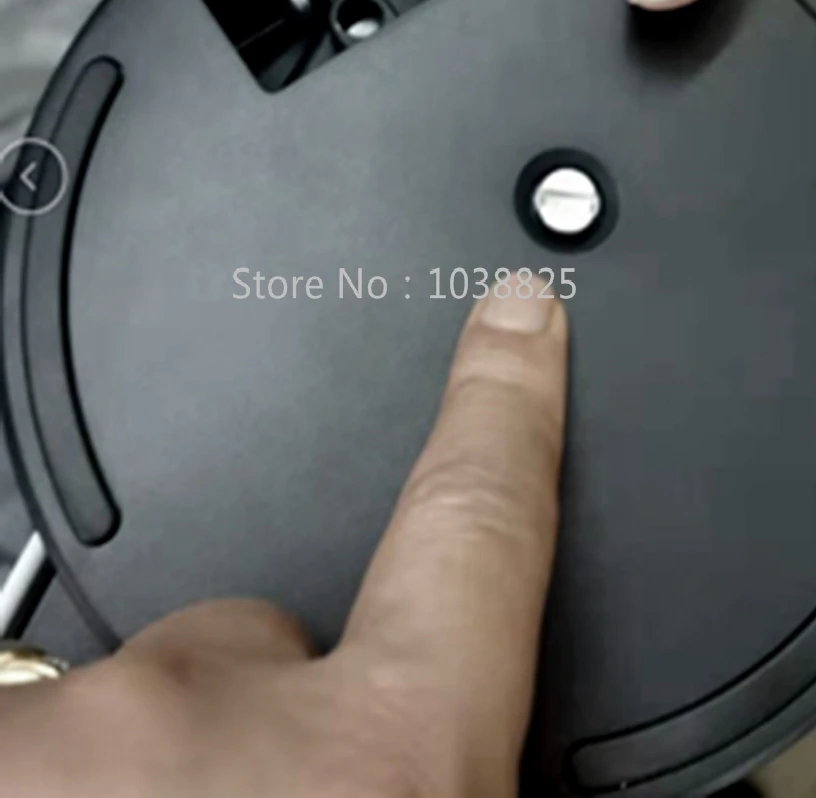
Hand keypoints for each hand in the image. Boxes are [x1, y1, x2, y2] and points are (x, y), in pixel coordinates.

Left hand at [0, 280, 567, 797]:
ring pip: (129, 688)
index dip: (500, 408)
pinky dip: (64, 765)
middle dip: (250, 693)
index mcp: (389, 771)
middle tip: (260, 797)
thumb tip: (397, 702)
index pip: (472, 529)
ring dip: (148, 759)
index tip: (515, 318)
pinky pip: (35, 713)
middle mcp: (214, 749)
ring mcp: (65, 747)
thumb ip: (411, 743)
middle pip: (242, 630)